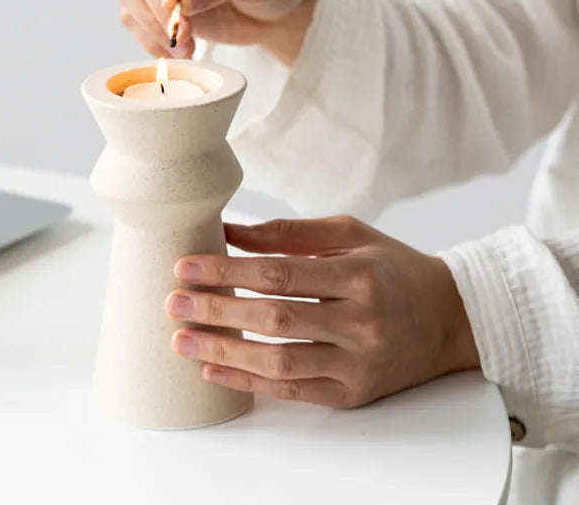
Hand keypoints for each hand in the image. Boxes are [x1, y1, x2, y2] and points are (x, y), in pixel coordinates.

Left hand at [165, 217, 479, 407]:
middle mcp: (361, 322)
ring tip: (182, 340)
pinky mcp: (354, 393)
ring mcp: (359, 364)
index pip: (280, 273)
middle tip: (174, 304)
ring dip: (224, 352)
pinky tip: (215, 370)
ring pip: (280, 363)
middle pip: (274, 319)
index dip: (228, 271)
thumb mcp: (349, 234)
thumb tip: (230, 231)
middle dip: (217, 311)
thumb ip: (289, 232)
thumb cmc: (392, 267)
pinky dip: (250, 383)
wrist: (450, 318)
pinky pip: (295, 392)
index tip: (186, 266)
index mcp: (359, 275)